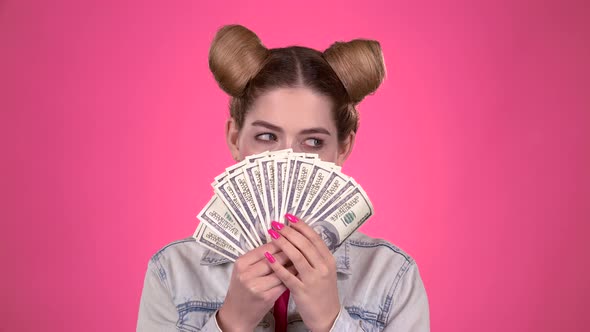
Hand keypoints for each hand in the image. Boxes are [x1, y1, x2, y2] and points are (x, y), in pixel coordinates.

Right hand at [217, 242, 295, 331]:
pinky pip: (284, 283)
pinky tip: (298, 274)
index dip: (280, 242)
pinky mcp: (266, 297)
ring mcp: (256, 286)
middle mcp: (247, 274)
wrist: (236, 315)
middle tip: (300, 248)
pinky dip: (292, 277)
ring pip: (281, 271)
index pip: (265, 248)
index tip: (290, 239)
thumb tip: (281, 243)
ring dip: (293, 264)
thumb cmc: (242, 291)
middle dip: (289, 252)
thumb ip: (258, 258)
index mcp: (241, 263)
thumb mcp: (244, 271)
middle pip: (274, 258)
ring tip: (302, 260)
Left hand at [265, 215, 340, 331]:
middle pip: (305, 244)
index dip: (301, 226)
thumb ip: (315, 256)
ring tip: (271, 235)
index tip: (289, 217)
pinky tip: (268, 257)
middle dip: (289, 232)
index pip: (314, 238)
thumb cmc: (323, 291)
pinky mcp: (303, 291)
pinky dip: (278, 265)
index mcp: (328, 260)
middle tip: (276, 224)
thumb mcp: (324, 271)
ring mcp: (313, 279)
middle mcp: (323, 267)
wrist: (327, 316)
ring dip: (283, 244)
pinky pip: (288, 276)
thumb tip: (299, 237)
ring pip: (297, 257)